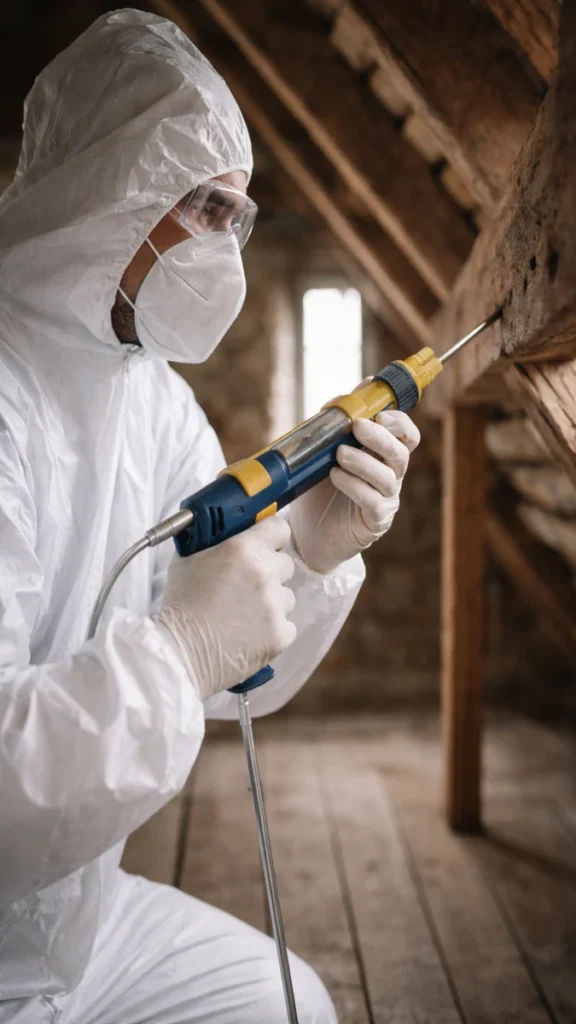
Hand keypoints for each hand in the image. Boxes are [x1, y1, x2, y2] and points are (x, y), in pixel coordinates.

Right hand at [155, 517, 296, 698]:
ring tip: (244, 616)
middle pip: (285, 564)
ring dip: (271, 603)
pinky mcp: (281, 634)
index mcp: (244, 549)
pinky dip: (273, 630)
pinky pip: (287, 626)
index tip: (265, 545)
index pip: (279, 528)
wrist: (180, 654)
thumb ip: (214, 545)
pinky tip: (250, 635)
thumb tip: (224, 537)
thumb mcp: (187, 561)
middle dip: (270, 572)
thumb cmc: (179, 606)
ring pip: (286, 597)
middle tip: (247, 586)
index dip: (272, 537)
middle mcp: (265, 573)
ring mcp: (276, 605)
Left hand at [289, 409, 419, 573]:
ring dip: (364, 462)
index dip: (400, 423)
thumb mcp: (323, 454)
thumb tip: (344, 399)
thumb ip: (336, 427)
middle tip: (358, 427)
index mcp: (382, 456)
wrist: (307, 532)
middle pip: (401, 454)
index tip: (380, 414)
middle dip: (381, 438)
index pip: (407, 436)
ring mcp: (385, 500)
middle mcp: (390, 477)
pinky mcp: (375, 522)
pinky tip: (336, 476)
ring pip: (388, 478)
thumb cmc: (319, 490)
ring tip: (339, 454)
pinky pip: (373, 502)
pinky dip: (355, 486)